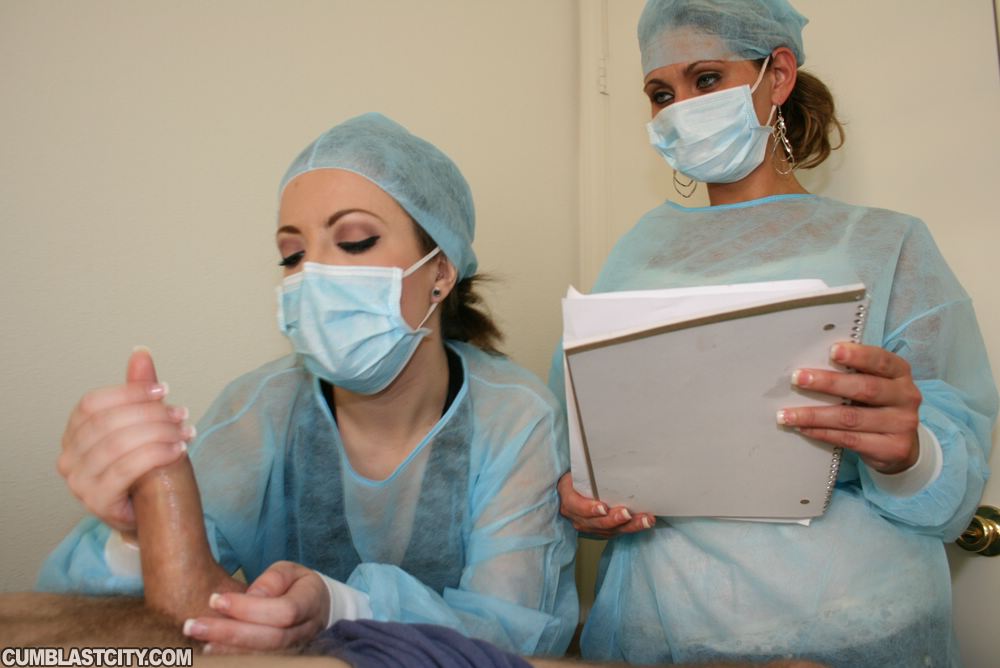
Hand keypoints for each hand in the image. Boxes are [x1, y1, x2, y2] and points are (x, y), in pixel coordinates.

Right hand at [56, 348, 194, 530]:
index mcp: (74, 433)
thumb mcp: (145, 425)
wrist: (153, 515)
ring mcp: (79, 482)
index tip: (164, 390)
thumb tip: (141, 353)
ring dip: (158, 433)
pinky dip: (157, 454)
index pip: (93, 403)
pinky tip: (179, 450)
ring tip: (185, 431)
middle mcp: (68, 457)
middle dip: (150, 414)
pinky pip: (127, 469)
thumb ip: (139, 392)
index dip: (130, 392)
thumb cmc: (147, 468)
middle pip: (107, 422)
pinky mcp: (96, 502)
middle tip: (181, 413)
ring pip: (118, 444)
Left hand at [182, 561, 329, 652]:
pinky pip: (260, 661)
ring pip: (264, 656)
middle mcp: (306, 631)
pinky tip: (211, 651)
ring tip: (197, 638)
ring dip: (227, 650)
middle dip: (229, 633)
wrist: (315, 608)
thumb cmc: (295, 585)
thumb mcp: (288, 571)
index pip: (283, 611)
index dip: (249, 608)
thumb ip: (272, 581)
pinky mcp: (282, 659)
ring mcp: (296, 650)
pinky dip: (234, 658)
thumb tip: (250, 597)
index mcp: (310, 602)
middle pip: (271, 639)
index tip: (215, 599)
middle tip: (192, 625)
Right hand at [557, 472, 654, 537]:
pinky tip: (646, 521)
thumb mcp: (577, 471)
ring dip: (630, 525)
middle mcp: (577, 517)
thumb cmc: (578, 477)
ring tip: (646, 520)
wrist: (574, 490)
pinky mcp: (602, 531)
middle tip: (628, 513)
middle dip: (614, 519)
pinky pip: (618, 531)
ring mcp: (590, 526)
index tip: (603, 507)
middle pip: (596, 522)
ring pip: (610, 530)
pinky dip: (633, 527)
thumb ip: (587, 468)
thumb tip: (605, 449)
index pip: (576, 506)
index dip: (589, 509)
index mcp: (568, 499)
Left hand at [778, 342, 921, 473]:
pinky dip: (822, 433)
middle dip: (828, 383)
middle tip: (798, 379)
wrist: (902, 445)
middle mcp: (906, 397)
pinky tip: (803, 429)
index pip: (881, 360)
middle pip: (865, 388)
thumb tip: (810, 367)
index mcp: (900, 373)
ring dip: (814, 415)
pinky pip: (850, 439)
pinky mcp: (893, 448)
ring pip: (851, 418)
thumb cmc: (877, 405)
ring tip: (786, 414)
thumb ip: (853, 373)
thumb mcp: (874, 383)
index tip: (832, 351)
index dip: (858, 355)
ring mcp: (902, 424)